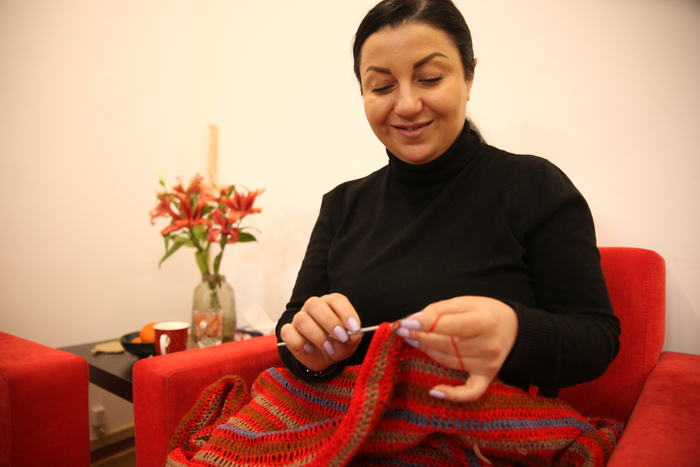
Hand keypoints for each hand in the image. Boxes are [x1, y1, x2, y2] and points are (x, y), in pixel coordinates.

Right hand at [279, 293, 362, 371]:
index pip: (336, 299)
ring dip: (317, 335)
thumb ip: (353, 337)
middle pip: (315, 304)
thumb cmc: (338, 345)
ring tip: (329, 348)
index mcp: (330, 304)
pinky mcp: (289, 332)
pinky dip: (300, 342)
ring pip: (301, 319)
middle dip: (330, 322)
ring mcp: (299, 318)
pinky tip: (310, 349)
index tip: (354, 327)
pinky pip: (288, 332)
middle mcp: (313, 307)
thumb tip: (353, 334)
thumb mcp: (350, 343)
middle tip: (341, 337)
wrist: (324, 359)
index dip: (345, 312)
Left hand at [397, 296, 517, 401]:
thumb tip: (415, 320)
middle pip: (446, 344)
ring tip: (413, 341)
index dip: (425, 325)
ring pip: (448, 361)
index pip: (449, 326)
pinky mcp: (487, 377)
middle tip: (403, 330)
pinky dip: (453, 395)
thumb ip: (440, 310)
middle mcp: (488, 345)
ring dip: (427, 352)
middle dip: (421, 336)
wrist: (514, 328)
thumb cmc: (485, 313)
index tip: (406, 322)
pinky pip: (470, 392)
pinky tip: (435, 391)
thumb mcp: (466, 302)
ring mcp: (488, 364)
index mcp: (485, 322)